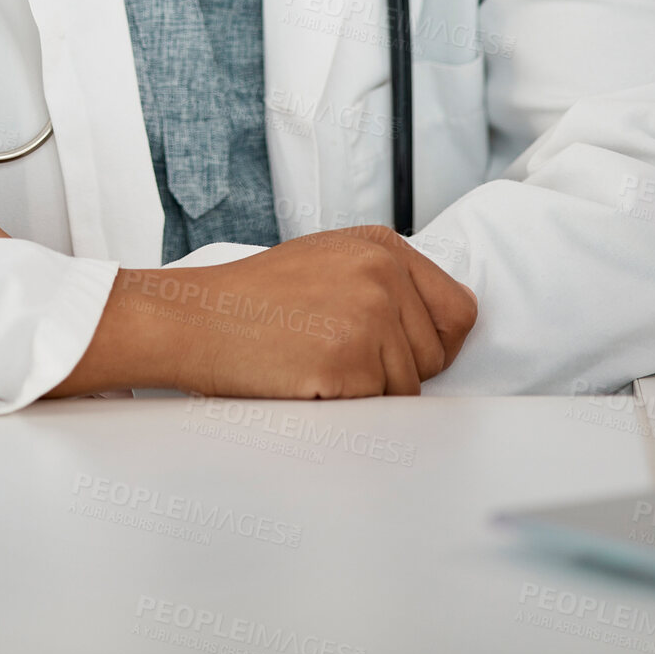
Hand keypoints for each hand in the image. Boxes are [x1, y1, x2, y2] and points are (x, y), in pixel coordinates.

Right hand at [47, 224, 476, 399]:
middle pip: (435, 356)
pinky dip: (343, 405)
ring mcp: (367, 314)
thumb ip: (385, 283)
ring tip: (314, 360)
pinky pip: (374, 408)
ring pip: (407, 388)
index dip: (434, 342)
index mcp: (381, 245)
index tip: (402, 352)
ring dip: (367, 391)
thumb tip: (444, 330)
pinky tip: (305, 377)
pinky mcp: (348, 360)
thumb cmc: (256, 298)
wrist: (196, 317)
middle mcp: (382, 273)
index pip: (459, 311)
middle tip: (333, 352)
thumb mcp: (329, 262)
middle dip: (395, 370)